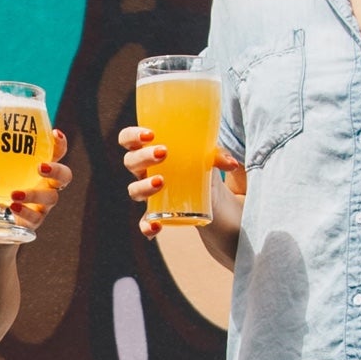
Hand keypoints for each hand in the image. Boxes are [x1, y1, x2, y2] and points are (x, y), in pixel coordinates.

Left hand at [9, 129, 71, 230]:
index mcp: (37, 170)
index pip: (56, 154)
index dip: (60, 144)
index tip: (55, 133)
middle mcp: (45, 186)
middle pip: (65, 176)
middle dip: (57, 169)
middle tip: (41, 166)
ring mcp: (42, 206)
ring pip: (52, 198)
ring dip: (35, 194)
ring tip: (15, 194)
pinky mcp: (35, 223)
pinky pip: (36, 217)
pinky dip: (25, 212)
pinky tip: (12, 207)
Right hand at [119, 126, 243, 239]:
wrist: (213, 200)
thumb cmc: (204, 168)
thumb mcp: (211, 158)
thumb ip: (218, 156)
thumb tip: (231, 163)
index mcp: (151, 150)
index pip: (129, 139)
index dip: (132, 135)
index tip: (150, 134)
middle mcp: (145, 171)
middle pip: (130, 161)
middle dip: (143, 157)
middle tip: (163, 153)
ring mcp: (150, 194)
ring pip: (133, 190)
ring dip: (144, 185)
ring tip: (161, 182)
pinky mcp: (159, 214)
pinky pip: (145, 222)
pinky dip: (147, 226)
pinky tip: (157, 225)